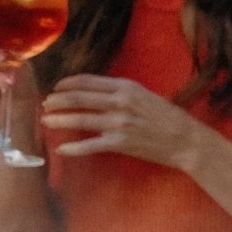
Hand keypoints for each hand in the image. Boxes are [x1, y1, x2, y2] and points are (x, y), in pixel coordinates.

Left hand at [40, 75, 215, 168]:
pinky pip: (89, 145)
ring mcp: (119, 123)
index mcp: (127, 87)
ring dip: (58, 120)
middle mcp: (120, 102)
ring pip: (80, 120)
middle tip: (45, 105)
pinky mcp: (119, 143)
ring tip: (46, 121)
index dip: (67, 84)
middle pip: (79, 98)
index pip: (88, 81)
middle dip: (57, 101)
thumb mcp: (146, 96)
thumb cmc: (168, 117)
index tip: (56, 88)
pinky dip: (73, 148)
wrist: (186, 140)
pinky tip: (61, 149)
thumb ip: (121, 93)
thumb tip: (95, 94)